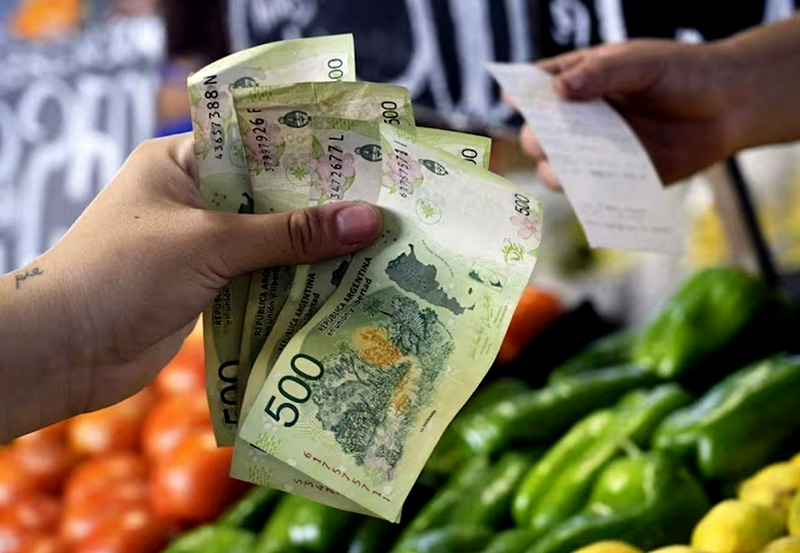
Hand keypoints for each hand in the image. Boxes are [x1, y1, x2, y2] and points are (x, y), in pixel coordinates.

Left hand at [0, 134, 381, 438]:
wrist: (65, 352)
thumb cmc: (124, 274)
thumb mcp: (213, 243)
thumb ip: (291, 234)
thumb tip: (369, 220)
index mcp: (183, 162)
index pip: (259, 144)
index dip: (312, 153)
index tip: (367, 162)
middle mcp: (194, 198)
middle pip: (271, 197)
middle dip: (322, 209)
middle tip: (384, 210)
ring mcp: (201, 245)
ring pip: (271, 241)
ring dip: (313, 251)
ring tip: (376, 248)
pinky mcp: (208, 287)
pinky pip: (261, 278)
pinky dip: (294, 284)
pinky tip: (341, 286)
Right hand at [517, 39, 743, 188]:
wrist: (728, 106)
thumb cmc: (682, 73)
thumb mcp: (641, 62)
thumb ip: (602, 73)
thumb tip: (558, 91)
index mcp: (578, 80)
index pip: (538, 86)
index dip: (520, 93)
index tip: (513, 97)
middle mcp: (578, 118)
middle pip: (538, 132)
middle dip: (536, 137)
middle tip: (545, 139)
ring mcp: (593, 150)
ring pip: (555, 168)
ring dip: (554, 170)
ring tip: (563, 171)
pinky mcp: (613, 179)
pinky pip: (589, 192)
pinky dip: (585, 196)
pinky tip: (588, 194)